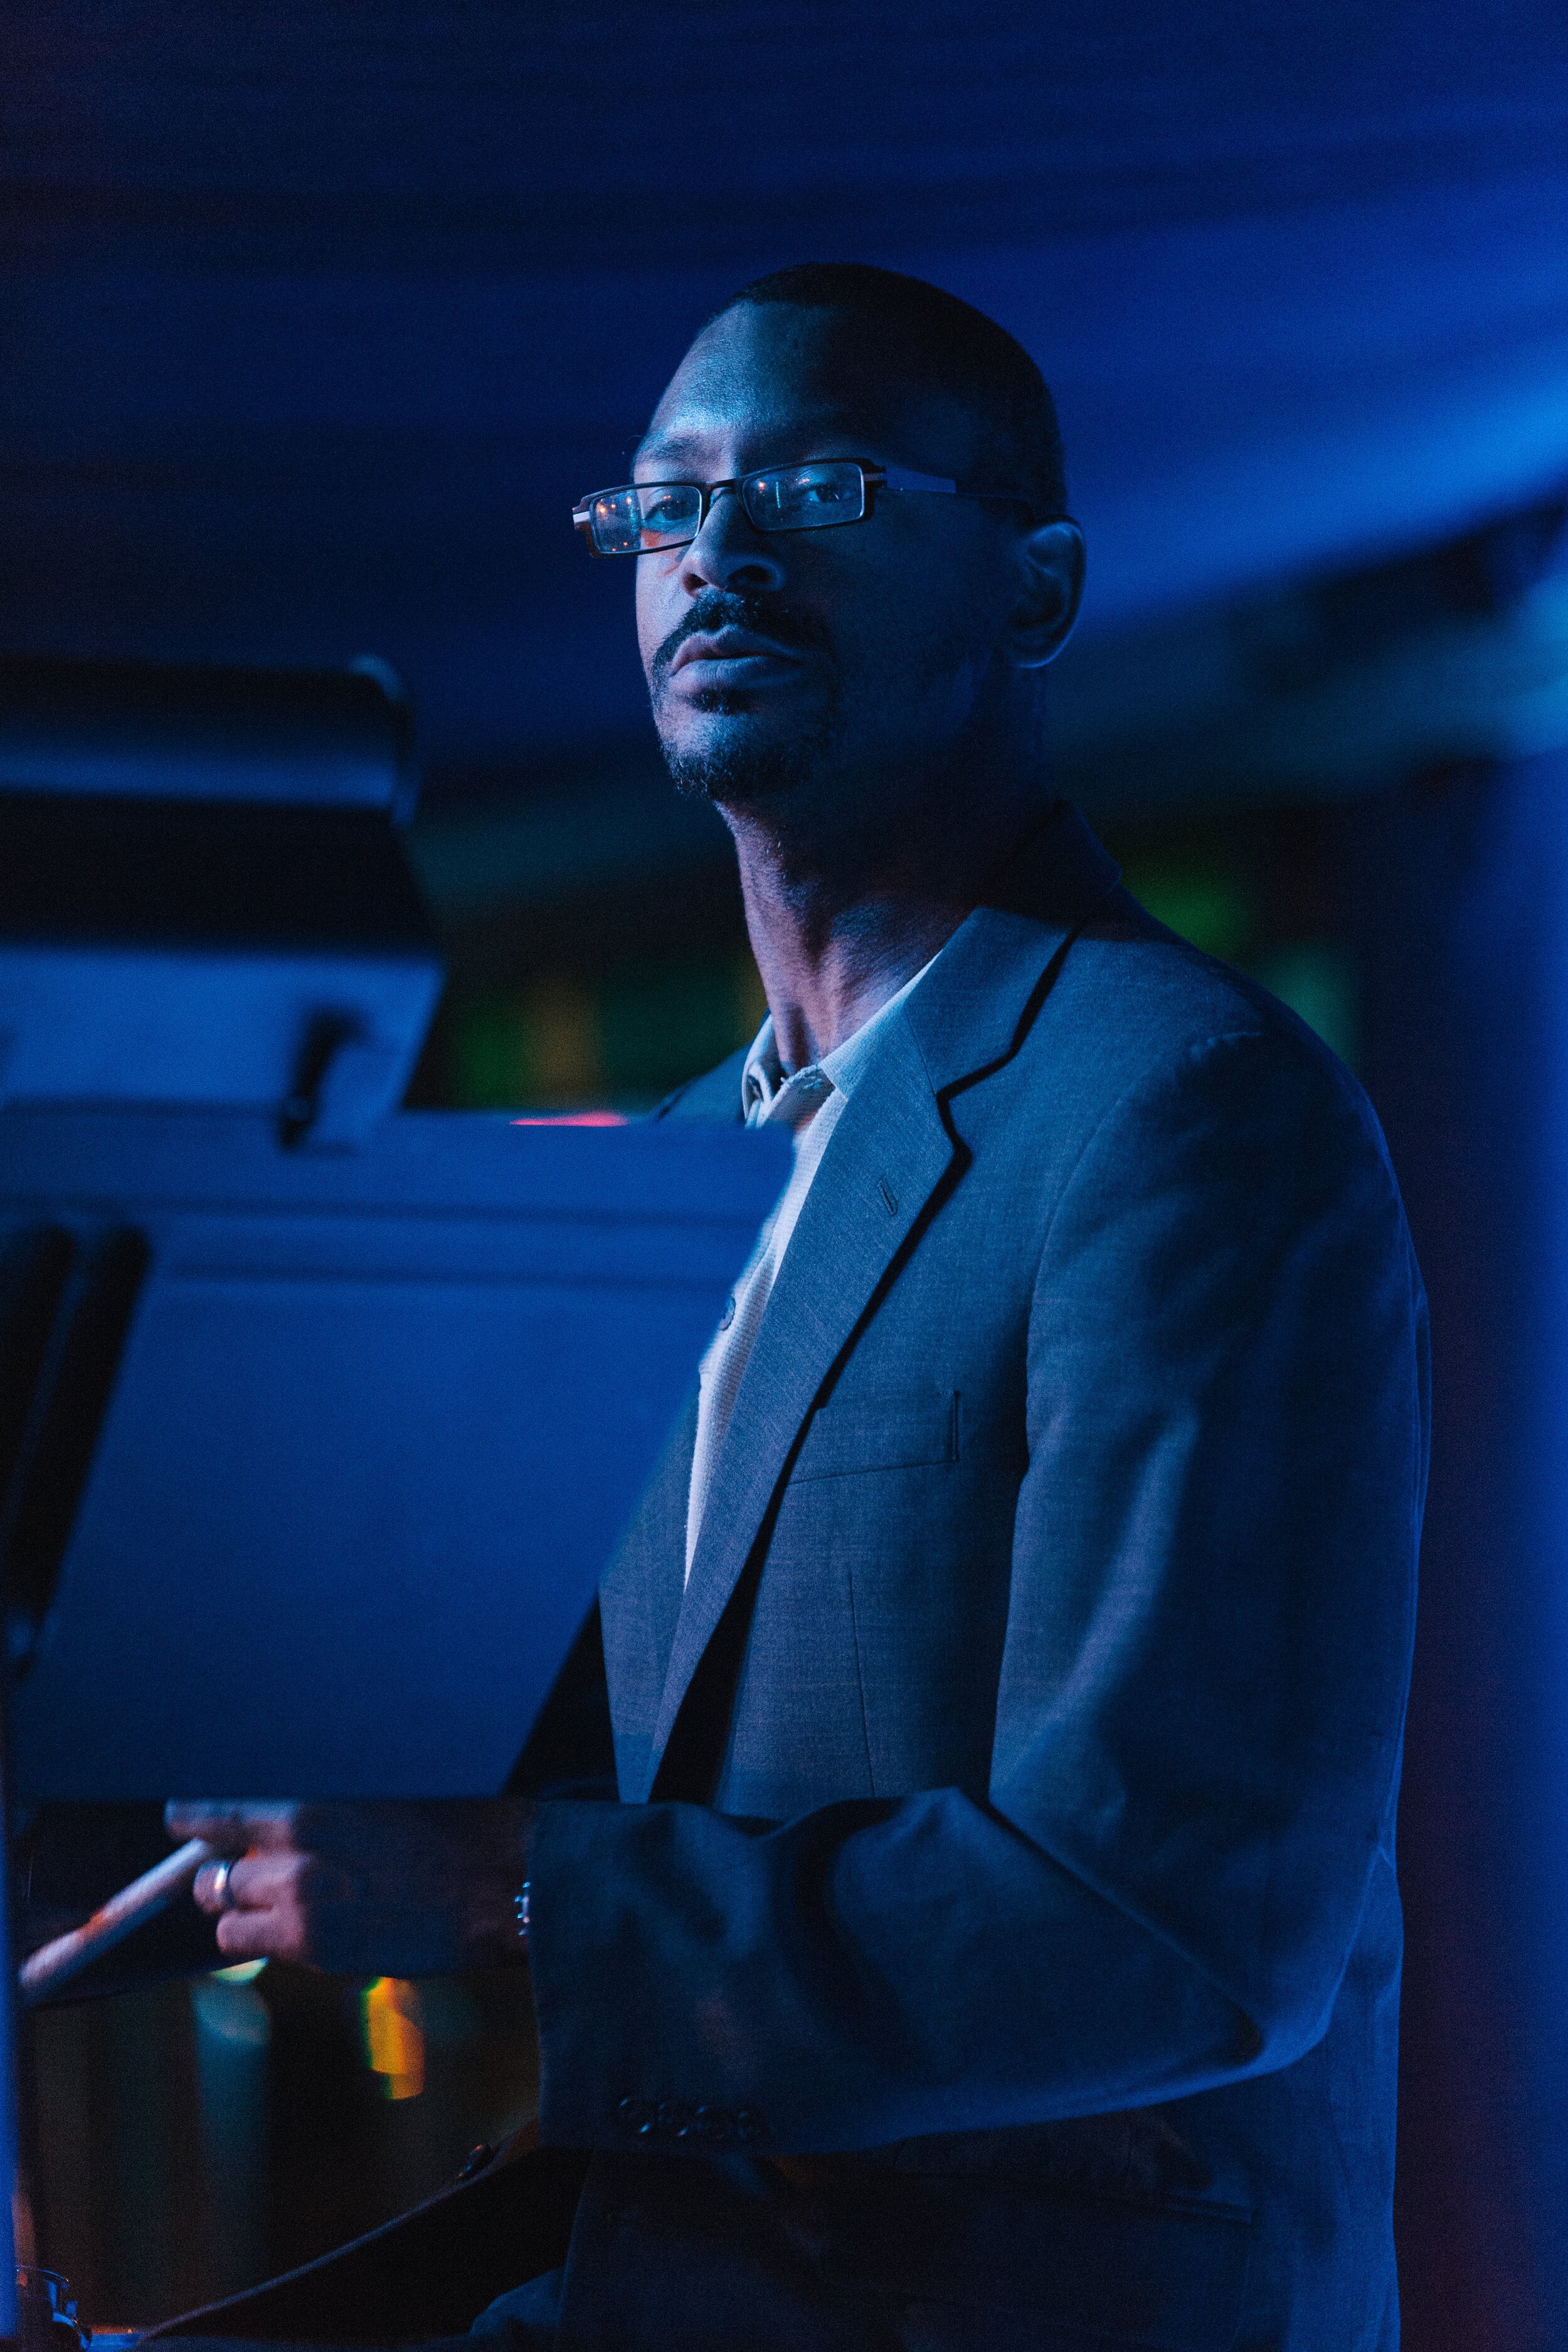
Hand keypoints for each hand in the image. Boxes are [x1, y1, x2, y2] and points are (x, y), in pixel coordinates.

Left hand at [164, 1799, 534, 1975]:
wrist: (495, 1880)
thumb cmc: (445, 1824)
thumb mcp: (375, 1783)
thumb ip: (310, 1796)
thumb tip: (252, 1814)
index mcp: (309, 1789)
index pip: (207, 1806)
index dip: (197, 1821)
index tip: (196, 1828)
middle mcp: (294, 1832)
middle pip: (208, 1858)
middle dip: (225, 1865)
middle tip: (252, 1872)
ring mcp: (298, 1889)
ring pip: (219, 1899)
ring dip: (240, 1901)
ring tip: (284, 1901)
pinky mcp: (309, 1940)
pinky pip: (237, 1940)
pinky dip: (253, 1935)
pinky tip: (293, 1928)